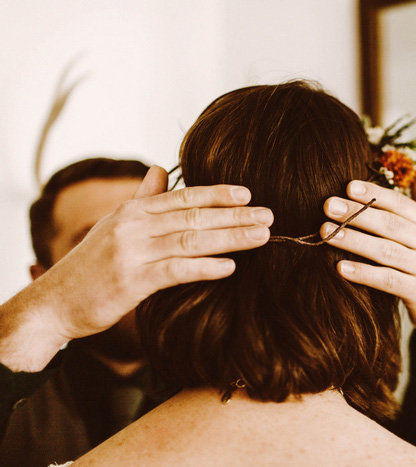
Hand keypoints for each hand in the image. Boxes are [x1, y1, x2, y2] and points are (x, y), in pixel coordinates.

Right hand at [0, 166, 271, 370]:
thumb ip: (142, 198)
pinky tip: (230, 267)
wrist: (55, 302)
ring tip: (262, 237)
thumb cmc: (92, 264)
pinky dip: (205, 268)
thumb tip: (159, 169)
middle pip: (195, 216)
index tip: (248, 193)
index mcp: (134, 210)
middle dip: (236, 216)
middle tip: (270, 216)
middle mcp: (134, 225)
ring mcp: (133, 252)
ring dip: (231, 238)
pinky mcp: (132, 281)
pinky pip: (176, 271)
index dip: (218, 193)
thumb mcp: (115, 224)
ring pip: (192, 240)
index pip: (184, 196)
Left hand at [321, 165, 415, 372]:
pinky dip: (364, 273)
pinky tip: (340, 268)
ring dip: (354, 240)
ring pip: (386, 251)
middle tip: (327, 205)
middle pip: (391, 225)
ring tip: (326, 232)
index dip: (376, 194)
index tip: (348, 185)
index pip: (402, 204)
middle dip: (358, 213)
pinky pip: (388, 281)